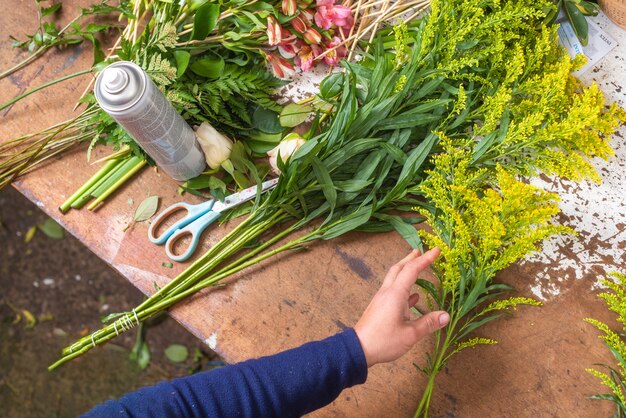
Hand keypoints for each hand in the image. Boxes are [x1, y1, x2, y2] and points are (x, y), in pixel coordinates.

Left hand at [354, 248, 448, 366]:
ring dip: (405, 270)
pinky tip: (413, 296)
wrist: (359, 348)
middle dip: (410, 259)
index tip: (436, 250)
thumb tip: (446, 316)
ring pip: (394, 278)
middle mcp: (387, 292)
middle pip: (398, 268)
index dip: (425, 259)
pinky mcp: (379, 307)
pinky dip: (404, 289)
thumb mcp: (410, 334)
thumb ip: (428, 323)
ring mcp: (382, 299)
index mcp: (395, 294)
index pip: (412, 270)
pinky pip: (393, 292)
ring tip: (416, 267)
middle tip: (420, 251)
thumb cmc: (384, 341)